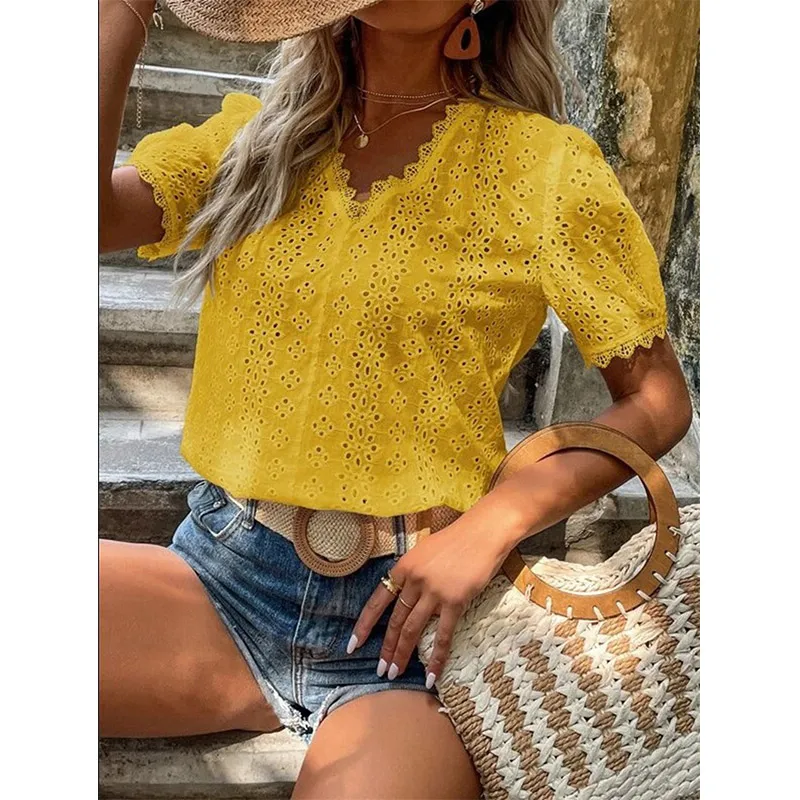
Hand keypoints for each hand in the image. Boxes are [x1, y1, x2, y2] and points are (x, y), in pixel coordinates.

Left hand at [346, 517, 511, 685]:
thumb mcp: (424, 551)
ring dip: (402, 654)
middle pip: (396, 620)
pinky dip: (437, 658)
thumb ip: (413, 573)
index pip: (378, 601)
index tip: (353, 645)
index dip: (365, 625)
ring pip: (413, 630)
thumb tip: (406, 593)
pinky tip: (432, 675)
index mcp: (403, 567)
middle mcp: (414, 580)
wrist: (483, 533)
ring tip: (394, 674)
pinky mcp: (455, 601)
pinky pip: (443, 635)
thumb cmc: (456, 539)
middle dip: (386, 648)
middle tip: (380, 670)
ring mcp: (434, 592)